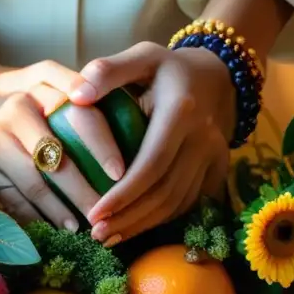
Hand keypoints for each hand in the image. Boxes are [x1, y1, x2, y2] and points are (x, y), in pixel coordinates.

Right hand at [0, 3, 123, 229]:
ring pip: (34, 183)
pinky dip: (35, 216)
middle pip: (56, 159)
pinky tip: (52, 227)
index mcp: (44, 86)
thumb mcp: (59, 85)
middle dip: (83, 191)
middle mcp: (17, 108)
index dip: (101, 146)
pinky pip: (12, 196)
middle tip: (103, 214)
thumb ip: (90, 102)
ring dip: (60, 210)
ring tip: (80, 227)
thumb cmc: (37, 100)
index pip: (79, 117)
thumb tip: (122, 141)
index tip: (120, 174)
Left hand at [69, 43, 234, 244]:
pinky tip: (136, 227)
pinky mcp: (218, 168)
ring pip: (179, 203)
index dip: (124, 194)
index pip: (151, 164)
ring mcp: (214, 156)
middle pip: (165, 192)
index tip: (94, 214)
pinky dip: (163, 219)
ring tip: (110, 237)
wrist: (216, 74)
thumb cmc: (166, 68)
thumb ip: (107, 72)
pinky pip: (191, 202)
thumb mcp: (140, 57)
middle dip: (129, 218)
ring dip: (144, 225)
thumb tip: (75, 96)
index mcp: (180, 111)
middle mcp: (202, 138)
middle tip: (96, 234)